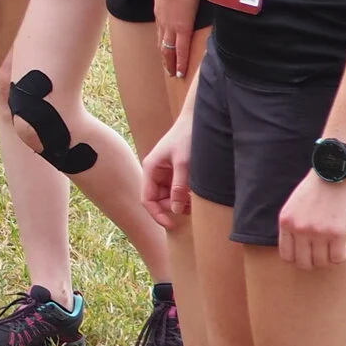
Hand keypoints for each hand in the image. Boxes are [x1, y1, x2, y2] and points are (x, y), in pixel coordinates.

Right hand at [141, 107, 192, 227]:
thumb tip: (176, 210)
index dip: (157, 214)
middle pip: (158, 199)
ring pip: (169, 196)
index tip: (171, 224)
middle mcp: (155, 172)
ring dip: (180, 202)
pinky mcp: (176, 171)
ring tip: (194, 201)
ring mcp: (166, 172)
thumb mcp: (184, 163)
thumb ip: (179, 187)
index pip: (147, 199)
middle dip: (172, 207)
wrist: (198, 120)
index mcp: (150, 169)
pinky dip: (185, 195)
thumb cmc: (188, 137)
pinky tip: (195, 194)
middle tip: (189, 209)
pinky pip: (177, 189)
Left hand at [155, 0, 200, 79]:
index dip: (162, 42)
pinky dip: (180, 61)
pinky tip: (181, 71)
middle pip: (162, 43)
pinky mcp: (182, 28)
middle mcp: (162, 22)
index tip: (164, 51)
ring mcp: (171, 26)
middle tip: (167, 69)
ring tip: (173, 73)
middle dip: (165, 57)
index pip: (160, 32)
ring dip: (170, 62)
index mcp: (160, 12)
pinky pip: (181, 49)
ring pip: (169, 49)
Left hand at [277, 170, 345, 268]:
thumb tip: (299, 246)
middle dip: (313, 261)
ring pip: (321, 263)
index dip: (298, 257)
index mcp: (286, 221)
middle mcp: (299, 229)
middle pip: (303, 263)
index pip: (286, 256)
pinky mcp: (338, 233)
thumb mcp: (295, 204)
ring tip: (333, 246)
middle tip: (322, 252)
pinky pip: (338, 258)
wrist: (336, 171)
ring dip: (329, 258)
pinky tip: (343, 244)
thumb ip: (294, 223)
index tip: (307, 253)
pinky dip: (342, 255)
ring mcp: (318, 232)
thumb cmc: (318, 187)